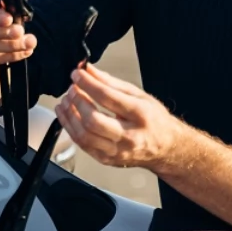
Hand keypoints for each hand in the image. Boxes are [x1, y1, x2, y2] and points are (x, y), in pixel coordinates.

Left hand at [54, 63, 185, 172]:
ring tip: (66, 101)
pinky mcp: (108, 160)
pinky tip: (67, 116)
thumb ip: (111, 82)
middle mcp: (129, 136)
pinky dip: (71, 129)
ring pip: (84, 136)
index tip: (77, 74)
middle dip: (77, 101)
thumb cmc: (154, 120)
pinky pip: (82, 145)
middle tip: (72, 89)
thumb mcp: (139, 95)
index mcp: (140, 115)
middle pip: (93, 120)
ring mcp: (117, 151)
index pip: (107, 97)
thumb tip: (89, 70)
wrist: (165, 147)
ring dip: (69, 115)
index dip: (87, 84)